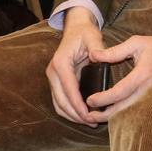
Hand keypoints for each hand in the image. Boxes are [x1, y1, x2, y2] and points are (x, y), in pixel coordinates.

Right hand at [45, 7, 105, 124]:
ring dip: (71, 115)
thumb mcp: (93, 37)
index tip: (88, 114)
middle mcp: (53, 72)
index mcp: (61, 63)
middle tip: (91, 122)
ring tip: (88, 122)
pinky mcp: (57, 81)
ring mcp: (53, 77)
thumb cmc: (85, 33)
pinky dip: (69, 110)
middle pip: (61, 100)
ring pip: (58, 104)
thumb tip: (98, 58)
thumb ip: (97, 47)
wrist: (76, 28)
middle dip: (75, 114)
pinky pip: (60, 100)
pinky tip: (82, 115)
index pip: (68, 88)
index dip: (77, 104)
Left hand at [84, 35, 151, 121]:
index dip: (103, 99)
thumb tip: (94, 55)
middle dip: (105, 114)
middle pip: (123, 108)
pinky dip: (123, 112)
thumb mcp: (137, 42)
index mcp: (142, 74)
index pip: (119, 92)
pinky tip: (113, 113)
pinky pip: (137, 109)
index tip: (90, 100)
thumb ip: (114, 51)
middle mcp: (148, 88)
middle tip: (89, 115)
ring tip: (97, 116)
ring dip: (113, 116)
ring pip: (130, 112)